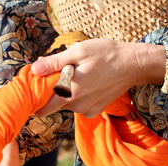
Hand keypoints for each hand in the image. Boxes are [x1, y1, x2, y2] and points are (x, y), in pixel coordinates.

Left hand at [31, 39, 165, 117]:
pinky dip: (79, 97)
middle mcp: (77, 106)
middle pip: (54, 104)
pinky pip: (79, 107)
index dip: (37, 97)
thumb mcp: (78, 52)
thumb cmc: (105, 54)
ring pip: (67, 104)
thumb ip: (54, 63)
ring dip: (68, 92)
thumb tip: (34, 69)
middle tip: (61, 74)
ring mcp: (87, 110)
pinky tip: (88, 84)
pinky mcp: (95, 111)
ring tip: (79, 75)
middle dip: (53, 92)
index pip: (43, 106)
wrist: (132, 65)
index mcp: (69, 92)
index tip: (38, 86)